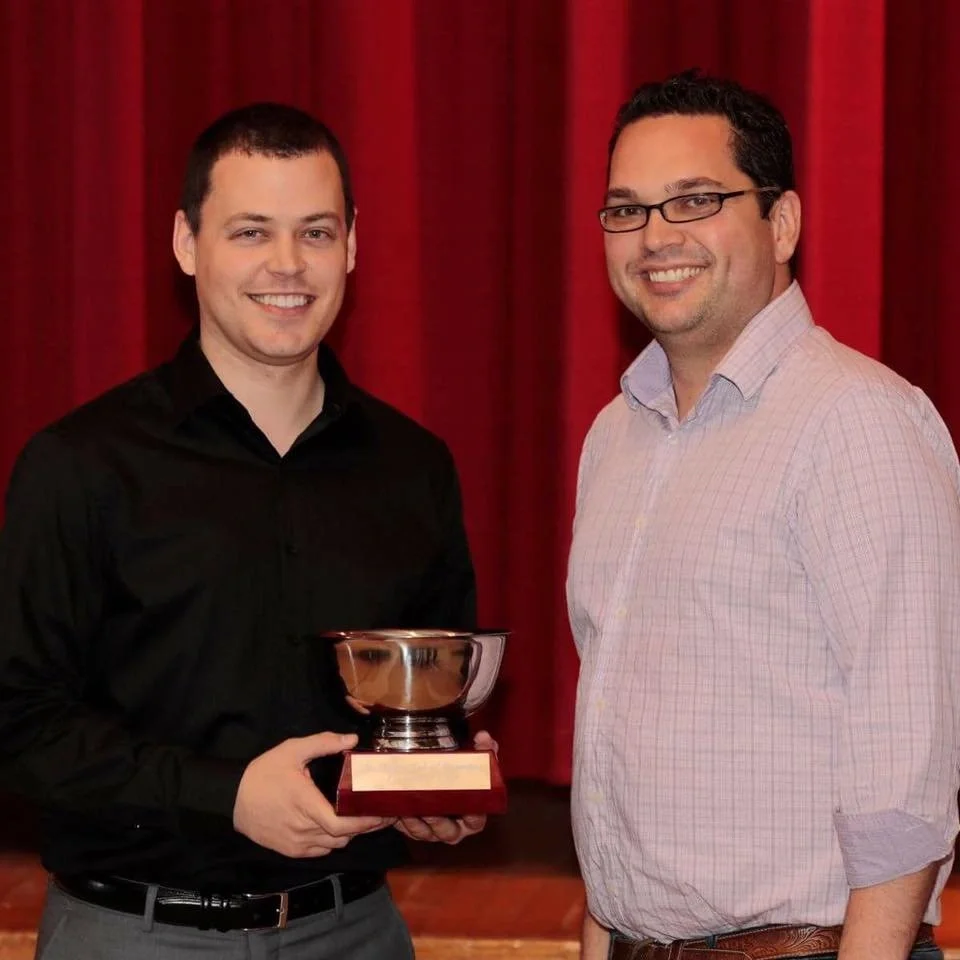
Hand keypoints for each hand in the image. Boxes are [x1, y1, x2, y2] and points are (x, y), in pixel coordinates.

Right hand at [233, 732, 394, 857]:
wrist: (231, 798)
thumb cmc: (263, 773)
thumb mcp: (292, 750)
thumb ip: (323, 743)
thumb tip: (352, 739)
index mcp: (306, 805)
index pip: (342, 825)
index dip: (365, 823)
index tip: (382, 813)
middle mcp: (303, 829)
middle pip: (342, 837)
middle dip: (364, 827)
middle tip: (380, 813)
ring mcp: (296, 843)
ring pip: (333, 846)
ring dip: (349, 835)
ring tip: (362, 819)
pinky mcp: (289, 850)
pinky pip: (319, 851)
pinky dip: (332, 842)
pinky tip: (339, 828)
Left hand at [394, 730, 497, 843]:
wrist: (435, 774)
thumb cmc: (460, 773)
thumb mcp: (473, 759)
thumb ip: (484, 748)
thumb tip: (484, 737)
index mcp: (472, 815)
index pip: (476, 821)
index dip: (473, 817)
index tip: (467, 808)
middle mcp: (455, 828)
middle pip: (449, 833)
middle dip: (439, 824)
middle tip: (431, 811)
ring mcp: (435, 830)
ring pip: (427, 833)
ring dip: (419, 825)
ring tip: (411, 810)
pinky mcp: (417, 829)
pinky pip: (411, 829)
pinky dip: (406, 822)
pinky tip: (401, 811)